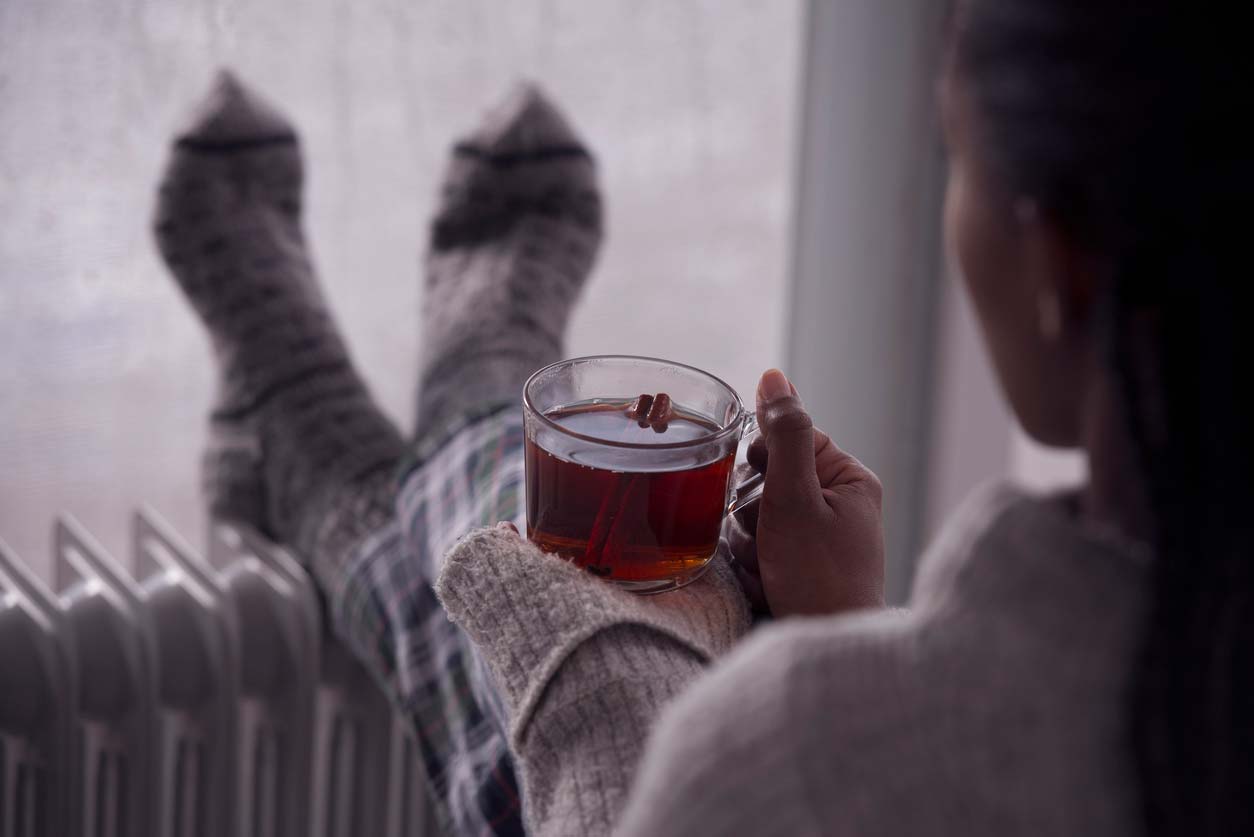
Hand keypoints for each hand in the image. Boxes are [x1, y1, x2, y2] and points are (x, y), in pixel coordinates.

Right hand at [729, 369, 884, 616]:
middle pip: (766, 480)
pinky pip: (758, 551)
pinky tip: (768, 585)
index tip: (764, 492)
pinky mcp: (800, 568)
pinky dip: (754, 568)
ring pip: (755, 518)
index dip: (763, 464)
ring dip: (749, 544)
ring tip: (768, 569)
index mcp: (850, 479)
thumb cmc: (819, 577)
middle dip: (752, 513)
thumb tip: (774, 377)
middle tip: (767, 539)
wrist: (825, 648)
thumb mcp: (795, 498)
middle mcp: (838, 505)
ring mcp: (819, 539)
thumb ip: (783, 435)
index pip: (788, 439)